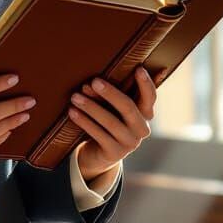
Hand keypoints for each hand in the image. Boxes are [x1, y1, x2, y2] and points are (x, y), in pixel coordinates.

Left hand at [67, 66, 165, 181]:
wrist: (97, 154)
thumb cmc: (105, 122)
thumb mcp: (110, 108)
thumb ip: (108, 96)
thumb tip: (90, 83)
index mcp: (144, 115)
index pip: (150, 98)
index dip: (146, 84)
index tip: (138, 68)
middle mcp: (141, 129)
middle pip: (128, 107)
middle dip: (110, 93)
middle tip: (93, 81)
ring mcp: (130, 143)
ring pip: (110, 121)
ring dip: (91, 107)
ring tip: (75, 97)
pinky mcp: (115, 153)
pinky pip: (99, 134)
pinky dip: (84, 121)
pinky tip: (72, 112)